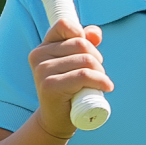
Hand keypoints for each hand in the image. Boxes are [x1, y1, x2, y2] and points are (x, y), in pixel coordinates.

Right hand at [28, 19, 113, 139]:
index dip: (82, 35)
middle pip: (81, 44)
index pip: (64, 25)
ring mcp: (42, 70)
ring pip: (85, 60)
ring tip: (99, 83)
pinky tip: (106, 87)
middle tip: (98, 73)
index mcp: (43, 47)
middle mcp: (39, 55)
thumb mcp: (76, 64)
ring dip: (100, 72)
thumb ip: (85, 43)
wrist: (57, 119)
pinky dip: (100, 81)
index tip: (89, 51)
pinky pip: (84, 76)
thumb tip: (96, 32)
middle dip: (97, 58)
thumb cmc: (69, 90)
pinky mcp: (50, 85)